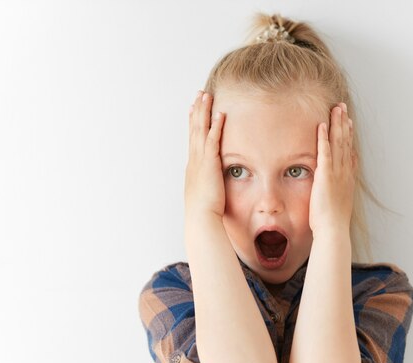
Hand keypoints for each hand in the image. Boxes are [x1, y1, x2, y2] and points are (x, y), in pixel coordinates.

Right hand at [184, 91, 225, 219]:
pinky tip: (219, 114)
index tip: (193, 109)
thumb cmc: (203, 211)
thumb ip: (207, 184)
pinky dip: (216, 126)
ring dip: (204, 111)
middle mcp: (194, 160)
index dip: (193, 123)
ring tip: (206, 95)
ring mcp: (200, 160)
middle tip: (199, 94)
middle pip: (194, 129)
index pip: (193, 139)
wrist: (201, 218)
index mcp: (192, 166)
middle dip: (196, 111)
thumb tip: (210, 184)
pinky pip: (213, 140)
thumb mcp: (204, 193)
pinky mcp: (209, 163)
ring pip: (201, 130)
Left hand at [309, 102, 356, 234]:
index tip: (348, 122)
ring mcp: (336, 172)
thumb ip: (340, 188)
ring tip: (335, 109)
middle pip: (345, 142)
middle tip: (342, 107)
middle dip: (344, 123)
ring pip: (338, 143)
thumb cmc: (333, 220)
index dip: (349, 134)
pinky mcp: (325, 175)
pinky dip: (324, 138)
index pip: (349, 150)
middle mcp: (345, 172)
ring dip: (336, 124)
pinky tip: (322, 125)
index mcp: (348, 177)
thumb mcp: (340, 201)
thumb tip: (340, 182)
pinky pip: (325, 152)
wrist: (334, 229)